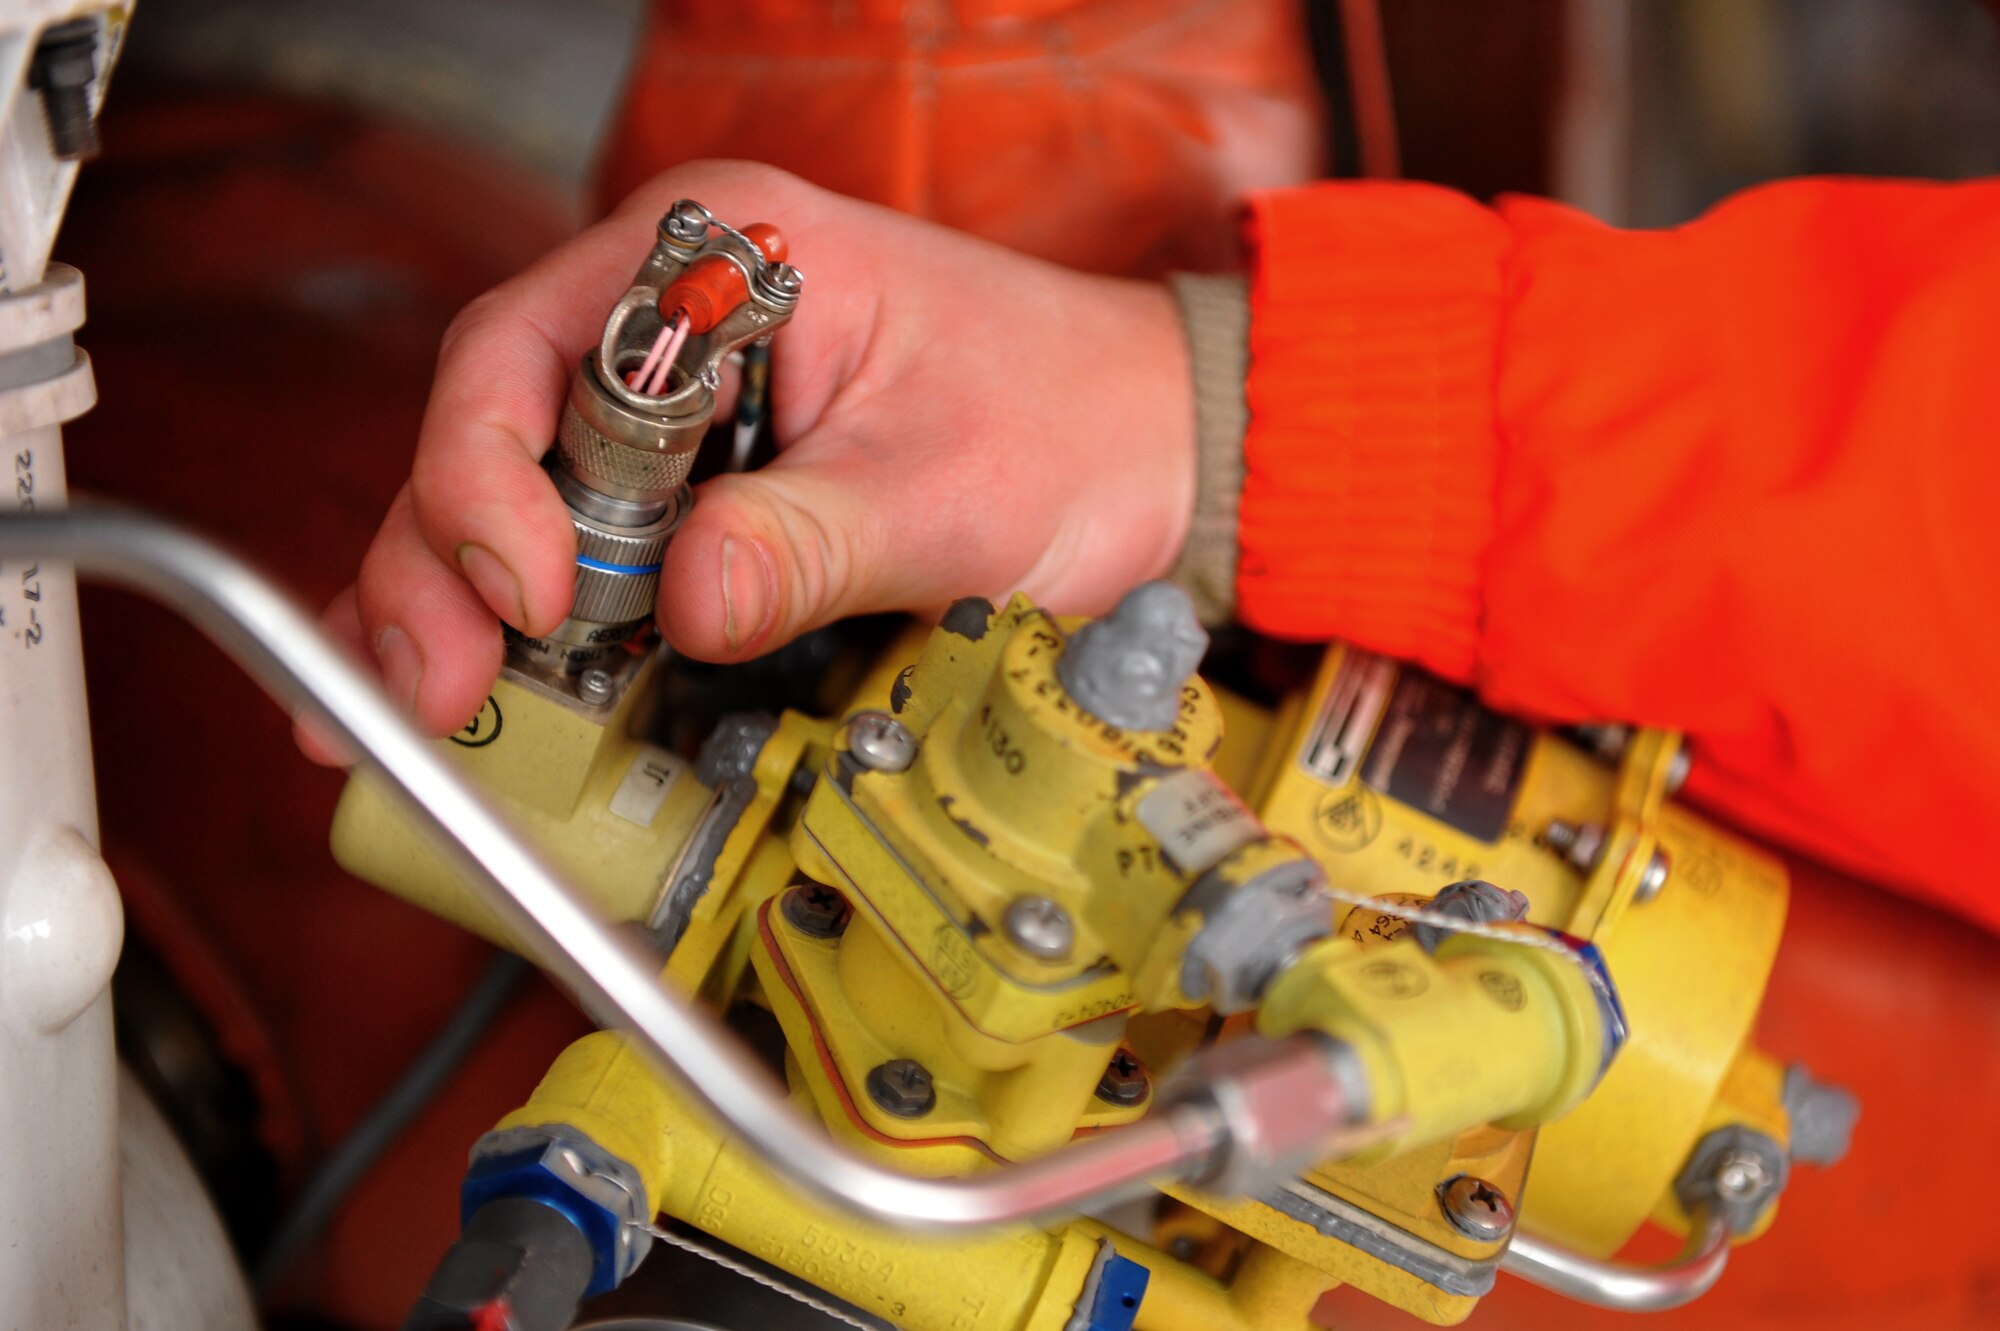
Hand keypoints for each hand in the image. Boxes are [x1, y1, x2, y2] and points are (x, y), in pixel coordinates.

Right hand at [307, 161, 1193, 756]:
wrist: (1152, 451)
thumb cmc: (1072, 422)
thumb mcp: (943, 488)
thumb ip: (807, 540)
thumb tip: (681, 602)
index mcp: (717, 257)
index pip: (525, 346)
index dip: (489, 476)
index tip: (529, 594)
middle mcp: (668, 320)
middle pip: (492, 432)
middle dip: (445, 564)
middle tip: (438, 685)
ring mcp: (676, 412)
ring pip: (517, 502)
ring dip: (462, 607)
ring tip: (431, 711)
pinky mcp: (699, 495)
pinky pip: (585, 554)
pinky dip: (532, 630)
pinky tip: (492, 695)